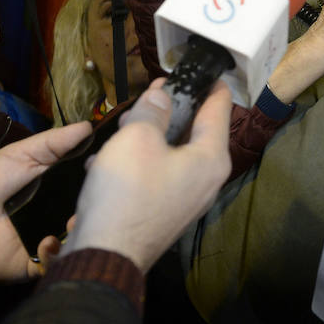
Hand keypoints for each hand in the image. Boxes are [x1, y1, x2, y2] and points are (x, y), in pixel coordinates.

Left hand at [0, 121, 92, 284]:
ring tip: (72, 223)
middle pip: (93, 211)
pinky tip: (46, 242)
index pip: (94, 182)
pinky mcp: (39, 263)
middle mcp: (64, 213)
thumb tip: (88, 126)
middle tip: (96, 199)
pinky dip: (56, 255)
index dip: (104, 176)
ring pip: (81, 238)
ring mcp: (55, 239)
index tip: (112, 168)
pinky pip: (58, 263)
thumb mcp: (20, 155)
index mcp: (63, 187)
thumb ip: (52, 143)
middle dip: (99, 207)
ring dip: (81, 231)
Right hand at [63, 78, 232, 272]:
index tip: (202, 67)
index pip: (219, 108)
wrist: (103, 256)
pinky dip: (136, 163)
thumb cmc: (126, 193)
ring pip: (170, 153)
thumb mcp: (136, 138)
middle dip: (168, 110)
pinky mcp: (163, 213)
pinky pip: (155, 176)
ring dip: (145, 137)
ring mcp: (186, 200)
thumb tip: (161, 96)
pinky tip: (107, 163)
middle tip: (147, 96)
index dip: (209, 84)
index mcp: (211, 158)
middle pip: (193, 130)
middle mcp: (206, 180)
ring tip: (120, 129)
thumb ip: (151, 110)